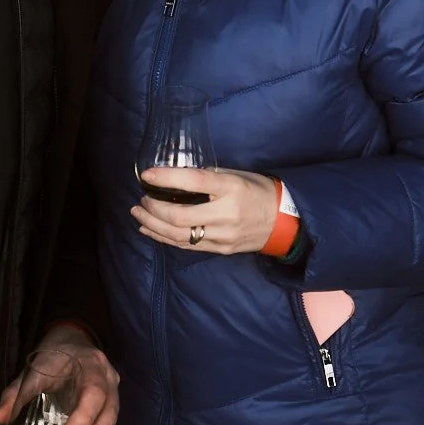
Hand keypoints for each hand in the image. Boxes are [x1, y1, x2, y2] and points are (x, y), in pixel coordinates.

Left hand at [0, 324, 118, 424]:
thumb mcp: (35, 368)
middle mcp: (109, 384)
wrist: (73, 346)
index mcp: (92, 368)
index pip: (95, 393)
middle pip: (108, 417)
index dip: (85, 416)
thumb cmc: (55, 358)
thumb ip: (18, 392)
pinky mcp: (108, 416)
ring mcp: (112, 401)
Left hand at [133, 167, 280, 254]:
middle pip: (180, 216)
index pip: (193, 181)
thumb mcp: (235, 175)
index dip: (166, 177)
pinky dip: (165, 238)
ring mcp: (223, 236)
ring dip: (154, 225)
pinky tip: (150, 229)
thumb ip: (208, 177)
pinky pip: (188, 246)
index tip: (146, 175)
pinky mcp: (221, 250)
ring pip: (179, 235)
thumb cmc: (258, 191)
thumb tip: (175, 178)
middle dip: (153, 208)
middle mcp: (226, 214)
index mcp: (231, 188)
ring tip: (138, 214)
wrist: (285, 222)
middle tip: (141, 200)